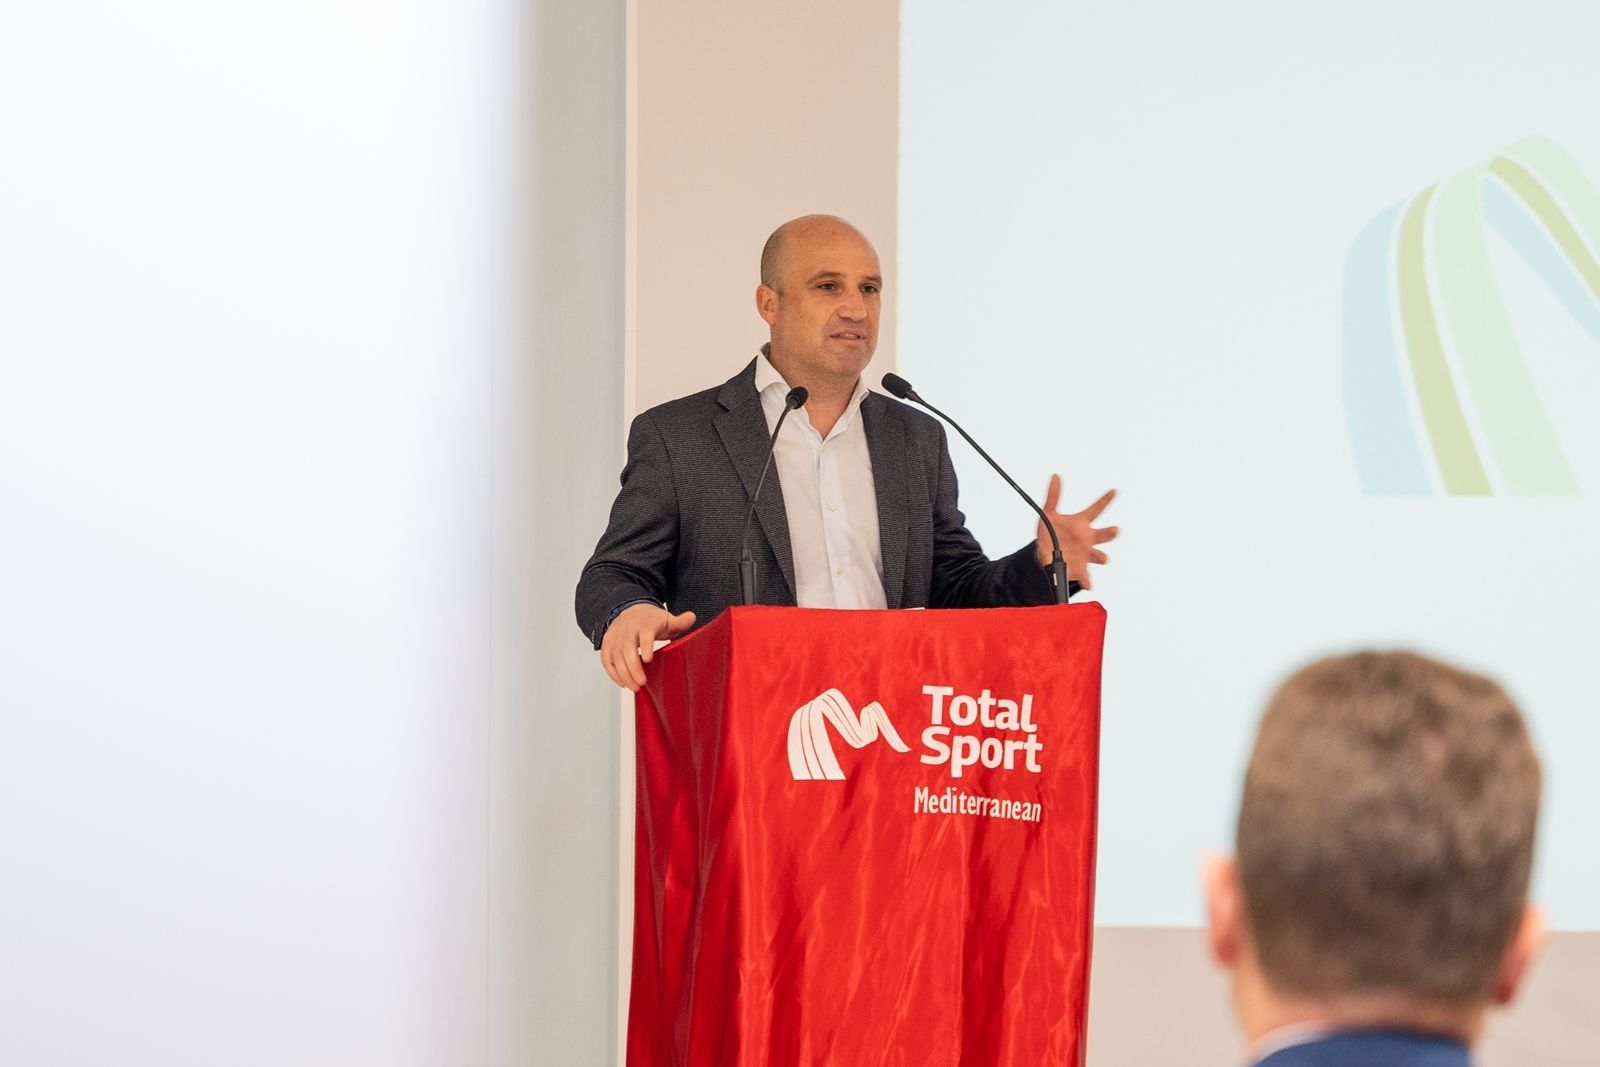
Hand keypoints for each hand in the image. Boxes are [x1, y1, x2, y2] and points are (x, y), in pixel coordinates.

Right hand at [600, 604, 695, 691]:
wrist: (631, 611)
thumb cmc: (650, 620)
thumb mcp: (666, 619)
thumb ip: (680, 621)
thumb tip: (692, 617)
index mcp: (644, 623)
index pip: (644, 634)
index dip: (645, 646)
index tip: (648, 659)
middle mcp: (627, 629)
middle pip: (627, 648)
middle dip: (633, 667)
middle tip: (641, 682)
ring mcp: (615, 637)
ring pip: (615, 656)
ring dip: (623, 674)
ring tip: (634, 687)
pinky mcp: (607, 644)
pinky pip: (606, 660)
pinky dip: (613, 673)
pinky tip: (623, 683)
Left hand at [1035, 474, 1117, 589]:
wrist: (1046, 554)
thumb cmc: (1051, 532)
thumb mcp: (1048, 513)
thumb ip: (1053, 496)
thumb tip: (1055, 476)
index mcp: (1082, 523)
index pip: (1096, 509)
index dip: (1105, 500)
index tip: (1114, 490)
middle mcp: (1088, 539)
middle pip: (1104, 534)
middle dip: (1110, 533)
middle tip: (1114, 530)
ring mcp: (1086, 555)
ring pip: (1099, 556)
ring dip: (1102, 557)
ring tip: (1104, 558)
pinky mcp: (1080, 570)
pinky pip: (1086, 578)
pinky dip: (1087, 581)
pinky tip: (1088, 585)